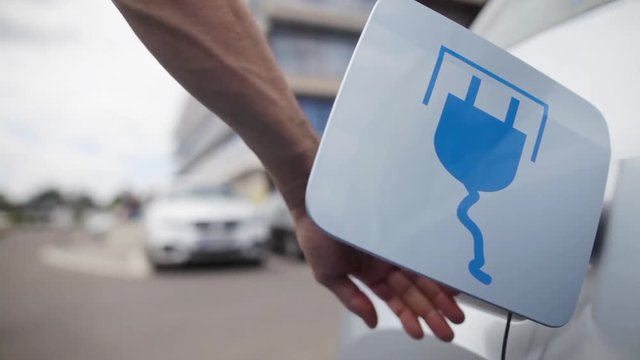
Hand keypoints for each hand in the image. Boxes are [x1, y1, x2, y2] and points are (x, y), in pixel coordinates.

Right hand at [294, 212, 464, 341]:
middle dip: (431, 312)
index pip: (394, 299)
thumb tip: (371, 321)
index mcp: (370, 273)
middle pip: (413, 291)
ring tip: (454, 314)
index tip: (421, 332)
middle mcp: (386, 261)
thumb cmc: (316, 234)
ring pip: (421, 275)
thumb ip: (351, 298)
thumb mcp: (328, 274)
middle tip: (447, 330)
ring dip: (438, 296)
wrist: (315, 200)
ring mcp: (395, 244)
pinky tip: (449, 283)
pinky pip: (422, 251)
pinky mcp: (400, 227)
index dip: (408, 316)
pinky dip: (435, 268)